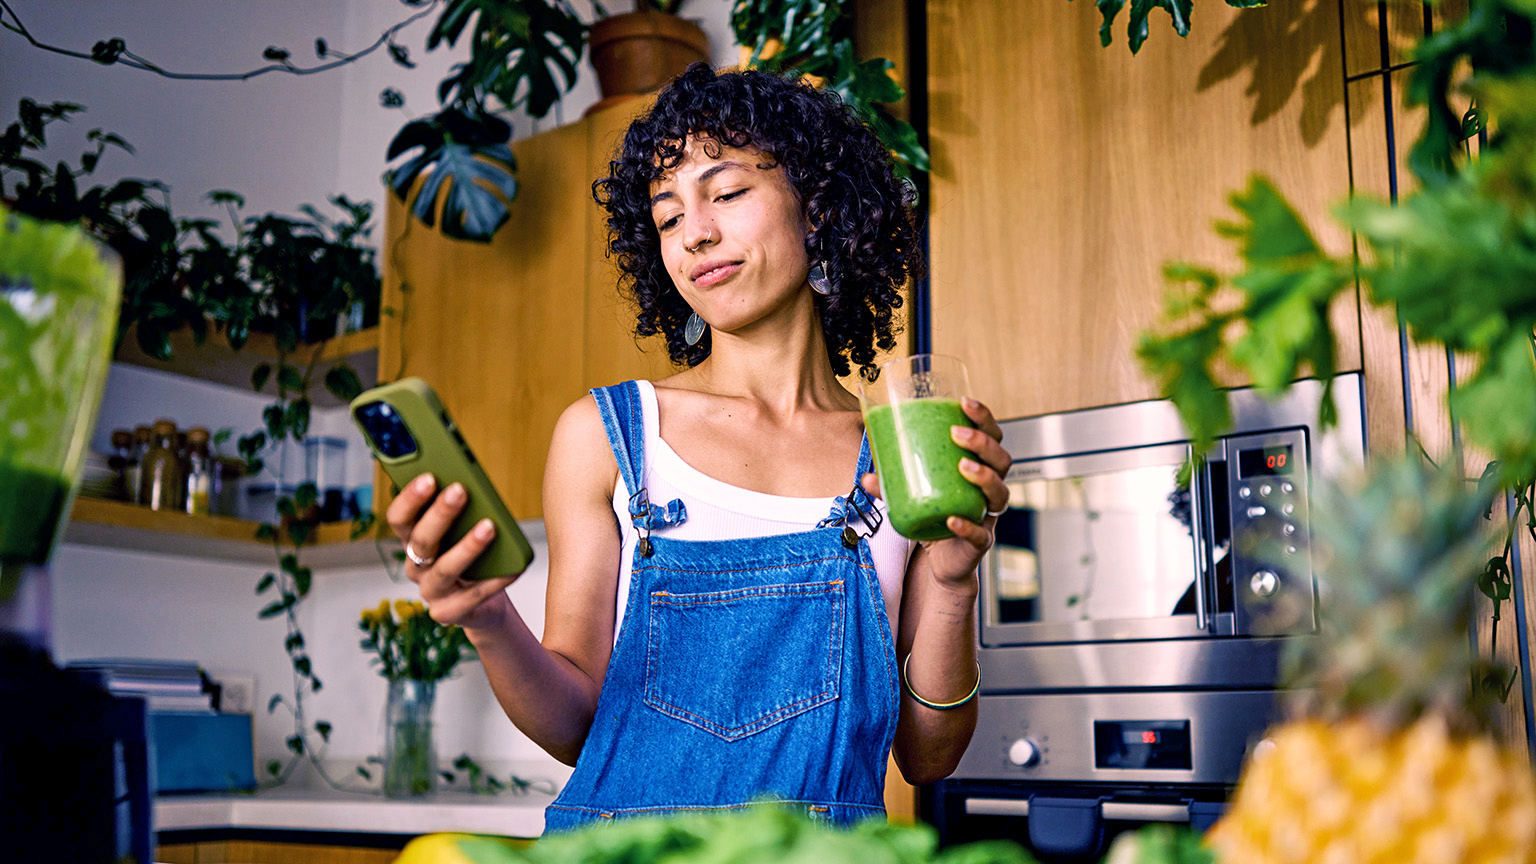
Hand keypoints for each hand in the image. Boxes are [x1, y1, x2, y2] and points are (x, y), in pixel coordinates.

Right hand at [386, 472, 516, 629]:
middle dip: (440, 514)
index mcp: (413, 541)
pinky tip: (512, 568)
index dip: (409, 498)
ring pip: (444, 569)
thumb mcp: (465, 530)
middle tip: (460, 491)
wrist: (485, 604)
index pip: (399, 518)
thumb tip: (474, 483)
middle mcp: (416, 567)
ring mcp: (431, 592)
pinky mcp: (448, 613)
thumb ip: (463, 510)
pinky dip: (494, 581)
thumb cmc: (475, 557)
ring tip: (489, 527)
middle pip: (421, 541)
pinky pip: (473, 596)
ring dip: (467, 547)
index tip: (429, 476)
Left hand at [861, 396, 1011, 588]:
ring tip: (963, 467)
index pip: (993, 436)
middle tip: (957, 434)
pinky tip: (953, 520)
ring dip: (984, 477)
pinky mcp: (980, 542)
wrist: (942, 562)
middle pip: (1002, 460)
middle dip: (984, 443)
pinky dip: (968, 526)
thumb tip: (867, 477)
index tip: (964, 402)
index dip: (984, 418)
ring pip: (1000, 493)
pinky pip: (980, 534)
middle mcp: (989, 489)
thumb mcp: (913, 495)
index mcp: (978, 468)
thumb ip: (892, 485)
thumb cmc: (934, 518)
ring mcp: (988, 516)